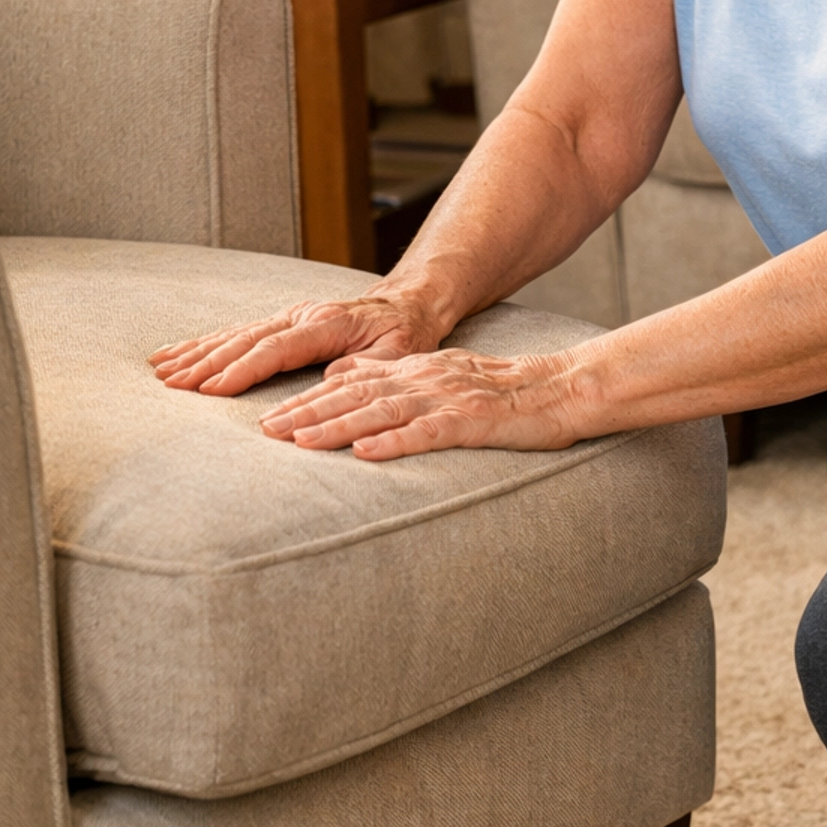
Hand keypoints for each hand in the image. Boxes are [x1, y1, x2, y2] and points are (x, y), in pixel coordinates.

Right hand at [148, 291, 443, 397]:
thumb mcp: (399, 353)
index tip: (212, 389)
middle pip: (245, 340)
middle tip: (171, 384)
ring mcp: (288, 316)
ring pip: (234, 334)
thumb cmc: (405, 335)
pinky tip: (175, 354)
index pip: (276, 348)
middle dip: (206, 362)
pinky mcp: (281, 323)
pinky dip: (204, 344)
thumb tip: (334, 377)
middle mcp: (301, 315)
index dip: (243, 369)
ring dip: (196, 352)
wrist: (407, 307)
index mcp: (327, 324)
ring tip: (160, 370)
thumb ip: (370, 366)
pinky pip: (237, 333)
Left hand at [256, 348, 581, 459]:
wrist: (559, 389)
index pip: (350, 385)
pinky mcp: (472, 422)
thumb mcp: (439, 374)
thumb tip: (339, 375)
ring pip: (382, 412)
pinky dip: (395, 443)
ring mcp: (447, 400)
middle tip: (266, 431)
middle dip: (308, 413)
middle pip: (356, 396)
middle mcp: (424, 380)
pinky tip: (366, 454)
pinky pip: (428, 433)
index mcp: (415, 371)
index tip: (270, 418)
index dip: (308, 401)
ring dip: (339, 428)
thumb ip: (390, 376)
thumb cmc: (502, 393)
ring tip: (301, 443)